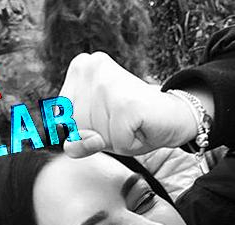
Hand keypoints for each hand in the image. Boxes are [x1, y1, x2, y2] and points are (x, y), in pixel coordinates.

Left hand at [58, 52, 200, 157]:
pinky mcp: (125, 103)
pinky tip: (140, 126)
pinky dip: (129, 144)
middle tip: (123, 121)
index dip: (85, 128)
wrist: (174, 116)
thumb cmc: (133, 122)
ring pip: (96, 136)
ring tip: (132, 123)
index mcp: (80, 67)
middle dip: (100, 135)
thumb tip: (71, 146)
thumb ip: (76, 141)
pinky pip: (117, 142)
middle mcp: (91, 68)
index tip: (108, 115)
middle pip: (76, 127)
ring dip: (115, 140)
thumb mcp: (97, 133)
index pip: (61, 117)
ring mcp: (107, 84)